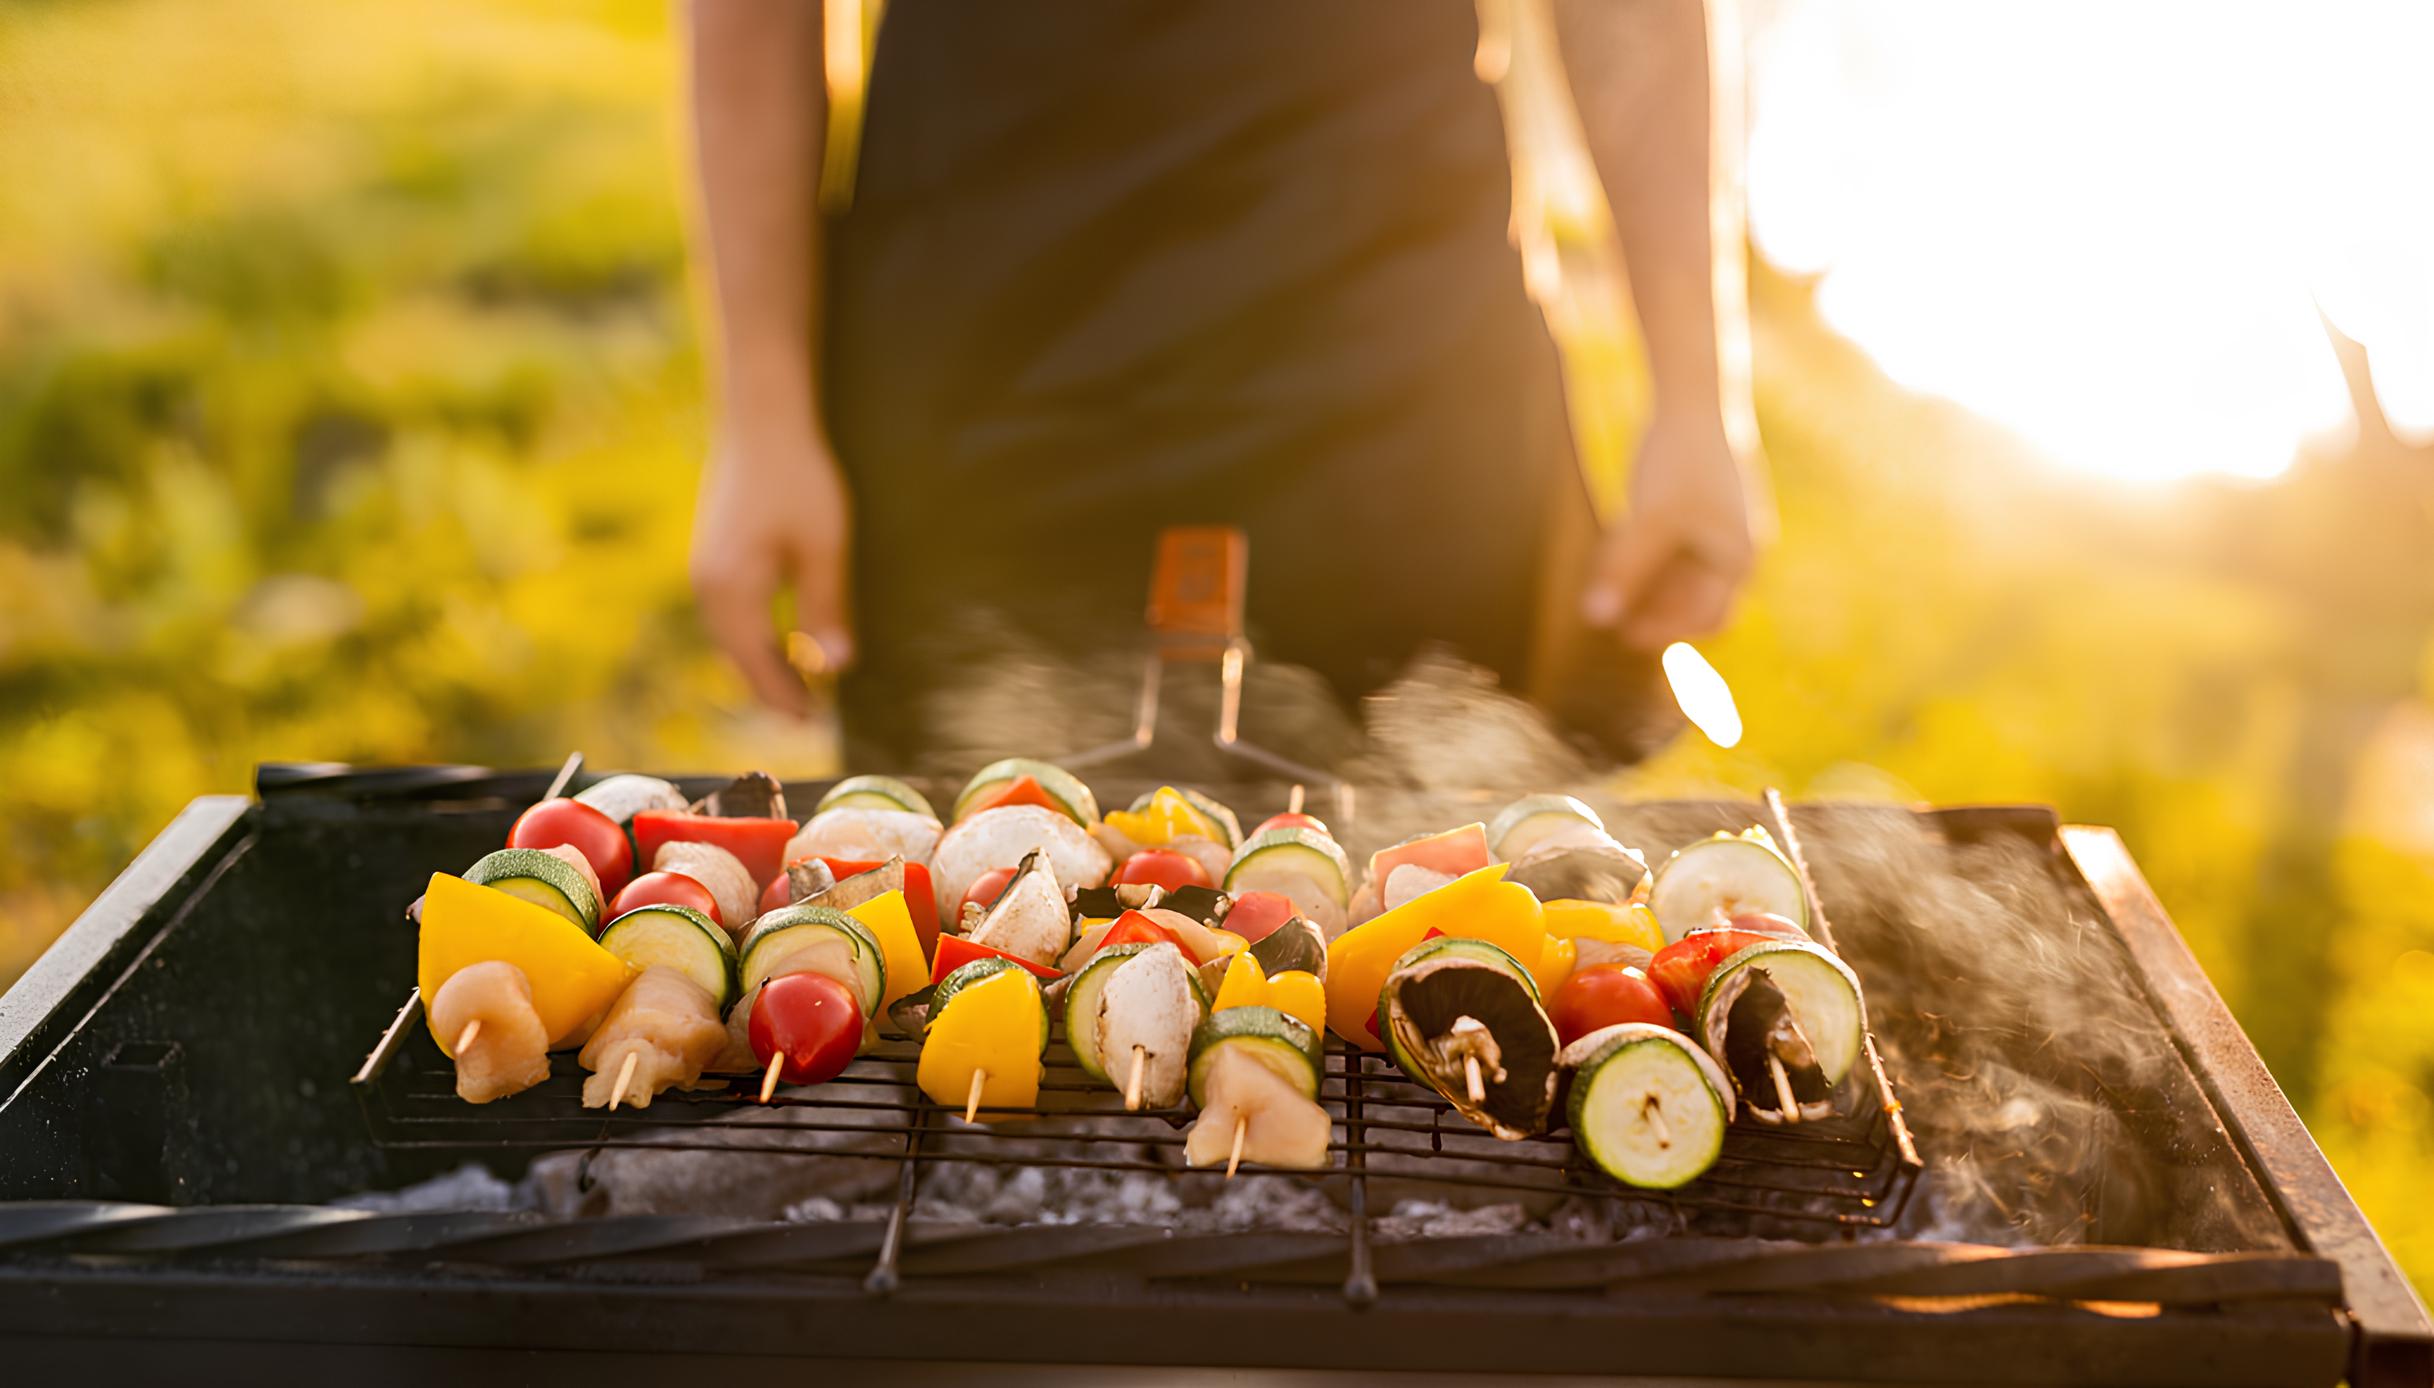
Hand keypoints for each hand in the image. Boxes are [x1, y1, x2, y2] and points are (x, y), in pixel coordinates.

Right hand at [689, 426, 853, 716]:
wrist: (761, 422)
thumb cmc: (798, 480)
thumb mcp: (823, 548)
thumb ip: (825, 609)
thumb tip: (835, 668)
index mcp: (732, 592)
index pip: (758, 665)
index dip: (786, 697)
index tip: (813, 724)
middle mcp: (708, 588)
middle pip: (739, 658)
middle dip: (772, 690)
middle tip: (807, 719)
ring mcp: (705, 572)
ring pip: (731, 639)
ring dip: (760, 666)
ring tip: (795, 690)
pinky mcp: (713, 557)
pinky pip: (729, 616)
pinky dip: (752, 639)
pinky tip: (774, 643)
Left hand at [1579, 411, 1766, 650]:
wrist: (1692, 395)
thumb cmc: (1680, 458)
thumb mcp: (1651, 519)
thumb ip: (1625, 570)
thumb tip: (1596, 618)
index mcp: (1739, 557)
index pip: (1710, 618)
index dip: (1669, 632)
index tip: (1625, 636)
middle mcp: (1734, 547)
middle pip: (1693, 600)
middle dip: (1654, 611)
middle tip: (1607, 617)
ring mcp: (1716, 528)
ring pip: (1678, 576)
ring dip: (1645, 588)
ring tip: (1603, 584)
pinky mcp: (1696, 509)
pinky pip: (1672, 549)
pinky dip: (1645, 560)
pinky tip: (1611, 554)